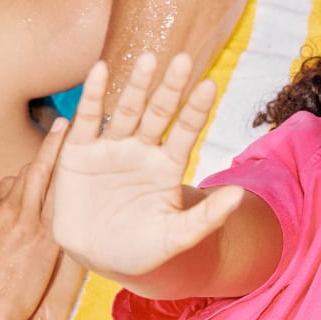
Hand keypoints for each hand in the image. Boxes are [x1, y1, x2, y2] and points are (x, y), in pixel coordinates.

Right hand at [0, 119, 66, 319]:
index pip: (5, 186)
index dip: (21, 184)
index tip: (34, 184)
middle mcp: (2, 210)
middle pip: (26, 174)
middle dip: (44, 154)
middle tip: (60, 130)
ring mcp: (25, 221)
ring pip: (41, 174)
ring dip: (55, 149)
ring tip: (68, 127)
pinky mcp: (45, 236)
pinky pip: (59, 198)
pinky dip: (67, 177)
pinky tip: (82, 160)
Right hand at [52, 51, 243, 278]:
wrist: (98, 259)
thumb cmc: (142, 249)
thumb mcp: (177, 236)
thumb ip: (208, 218)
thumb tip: (241, 196)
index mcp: (166, 164)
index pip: (186, 130)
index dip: (196, 109)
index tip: (209, 85)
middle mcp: (141, 149)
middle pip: (158, 112)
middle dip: (170, 88)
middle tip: (184, 59)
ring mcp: (110, 148)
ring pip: (126, 110)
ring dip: (136, 85)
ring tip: (148, 60)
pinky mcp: (78, 153)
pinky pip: (87, 120)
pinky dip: (92, 96)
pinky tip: (99, 70)